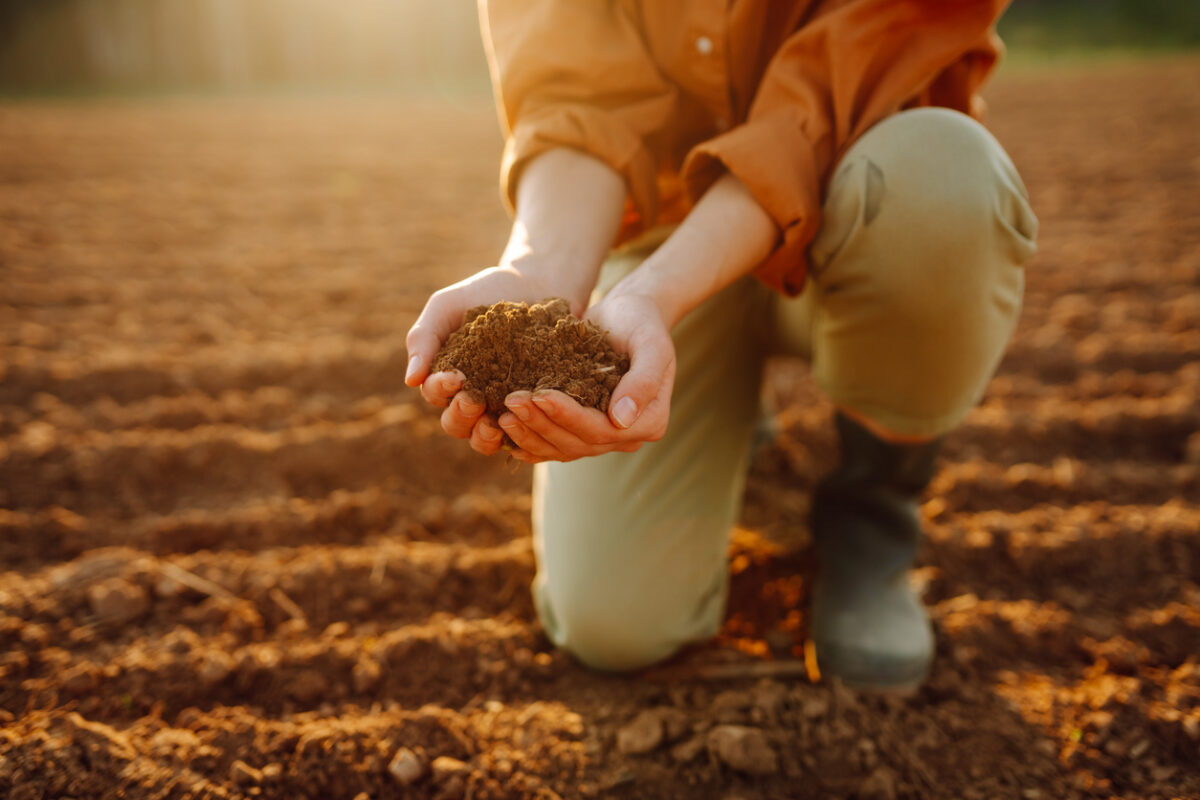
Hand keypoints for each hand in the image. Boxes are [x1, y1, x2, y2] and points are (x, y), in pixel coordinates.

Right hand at [405, 265, 574, 454]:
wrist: (537, 284)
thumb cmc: (485, 293)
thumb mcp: (447, 306)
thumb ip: (424, 338)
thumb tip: (410, 381)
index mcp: (445, 376)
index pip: (434, 394)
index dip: (440, 390)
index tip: (455, 376)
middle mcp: (470, 396)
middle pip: (455, 423)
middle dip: (460, 416)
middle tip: (474, 401)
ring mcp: (501, 406)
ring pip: (484, 437)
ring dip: (484, 437)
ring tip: (493, 424)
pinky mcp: (531, 409)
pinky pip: (521, 433)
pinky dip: (519, 434)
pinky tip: (524, 425)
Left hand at [494, 291, 675, 462]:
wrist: (625, 315)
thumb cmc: (641, 322)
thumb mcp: (651, 343)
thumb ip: (643, 380)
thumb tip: (621, 419)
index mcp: (649, 422)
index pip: (602, 430)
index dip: (569, 417)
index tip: (540, 395)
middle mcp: (626, 436)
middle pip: (578, 443)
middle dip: (542, 424)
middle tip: (511, 402)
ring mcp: (603, 436)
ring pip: (562, 448)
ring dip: (530, 434)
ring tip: (502, 414)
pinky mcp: (581, 429)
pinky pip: (554, 445)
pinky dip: (529, 442)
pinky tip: (505, 434)